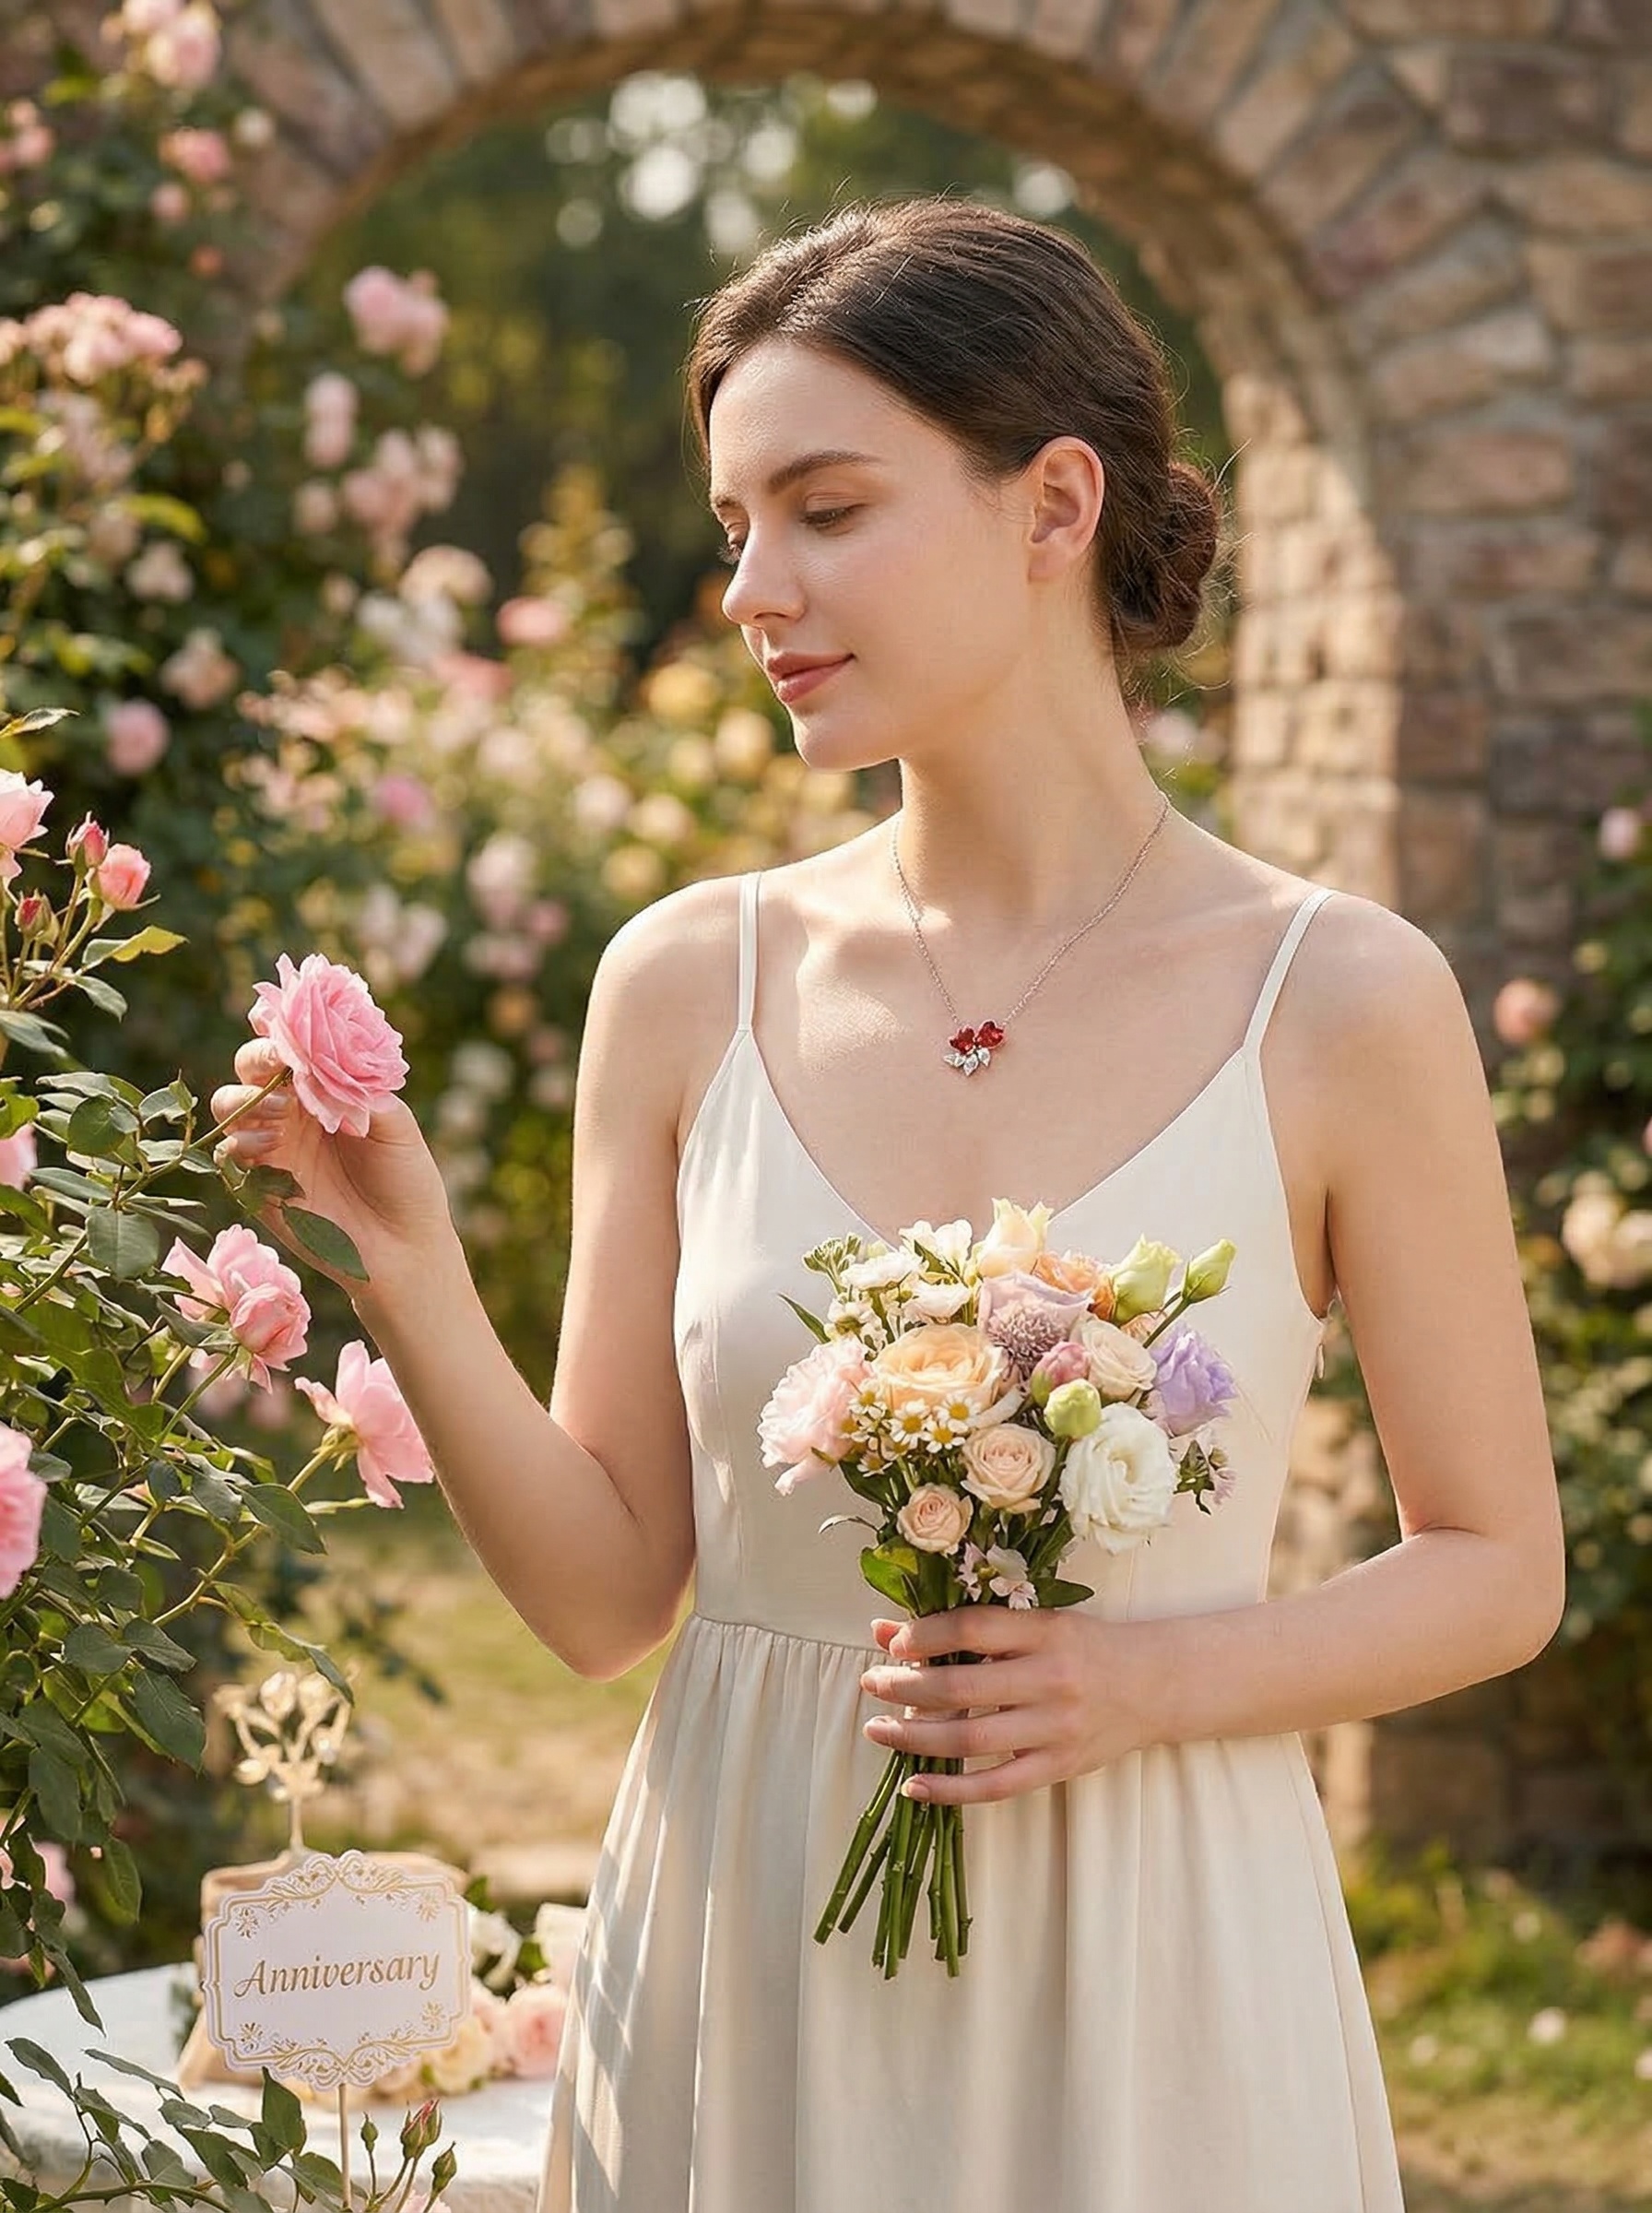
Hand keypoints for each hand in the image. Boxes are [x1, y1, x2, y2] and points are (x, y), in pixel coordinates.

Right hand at [208, 1039, 458, 1294]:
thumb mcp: (396, 1126)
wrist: (404, 1246)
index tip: (275, 1015)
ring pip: (230, 1102)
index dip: (280, 1024)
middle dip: (259, 1056)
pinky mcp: (259, 1183)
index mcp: (327, 1087)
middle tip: (279, 1064)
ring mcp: (273, 1145)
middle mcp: (294, 1110)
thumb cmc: (407, 1180)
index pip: (294, 1045)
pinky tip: (271, 1145)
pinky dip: (240, 1140)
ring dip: (246, 1098)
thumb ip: (361, 1089)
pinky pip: (228, 1151)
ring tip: (282, 1112)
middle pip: (252, 1065)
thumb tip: (324, 1060)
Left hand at [858, 1606, 1160, 1804]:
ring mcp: (1056, 1728)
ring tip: (878, 1729)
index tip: (892, 1642)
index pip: (972, 1627)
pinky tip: (914, 1786)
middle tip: (872, 1684)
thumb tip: (887, 1629)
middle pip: (962, 1687)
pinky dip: (950, 1791)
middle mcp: (1051, 1679)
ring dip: (914, 1737)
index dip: (924, 1635)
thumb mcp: (1036, 1623)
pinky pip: (996, 1786)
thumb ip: (968, 1626)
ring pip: (971, 1739)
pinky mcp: (1059, 1767)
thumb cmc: (1085, 1647)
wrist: (1154, 1685)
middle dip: (905, 1687)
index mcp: (1045, 1631)